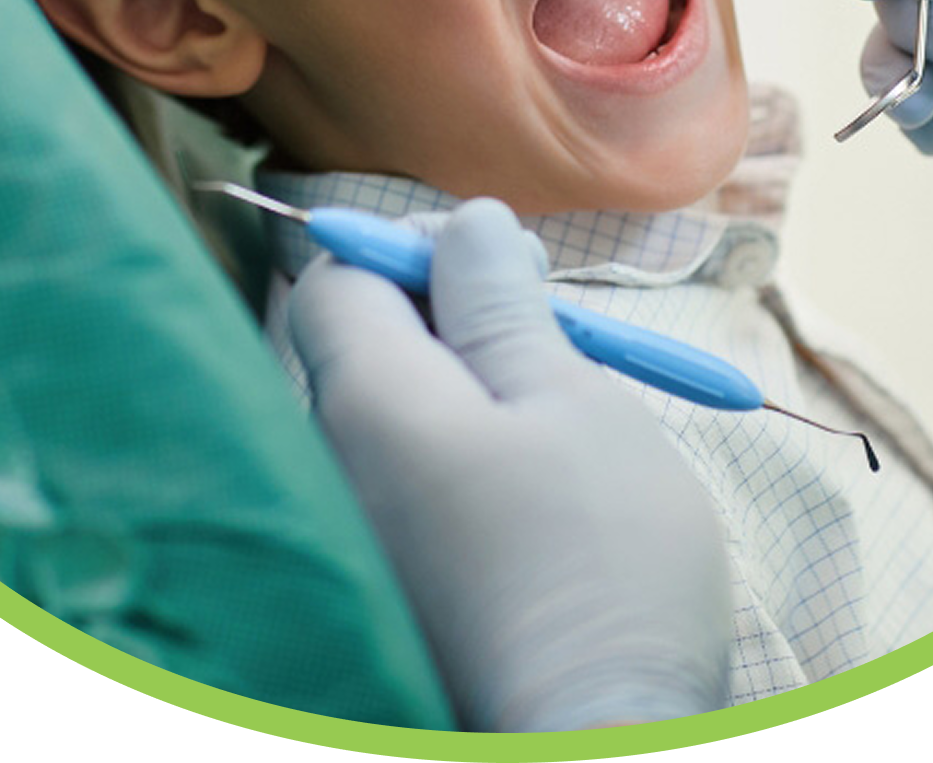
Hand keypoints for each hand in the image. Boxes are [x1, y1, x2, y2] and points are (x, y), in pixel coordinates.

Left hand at [287, 199, 732, 731]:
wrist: (595, 747)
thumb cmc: (594, 557)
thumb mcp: (566, 396)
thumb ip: (500, 300)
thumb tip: (463, 222)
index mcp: (368, 401)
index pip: (337, 274)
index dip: (413, 244)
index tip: (501, 260)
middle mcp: (337, 464)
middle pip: (367, 340)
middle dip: (454, 308)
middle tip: (552, 325)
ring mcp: (364, 536)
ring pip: (402, 409)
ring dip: (476, 378)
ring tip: (565, 401)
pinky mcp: (400, 586)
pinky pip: (416, 478)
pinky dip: (471, 449)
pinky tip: (545, 478)